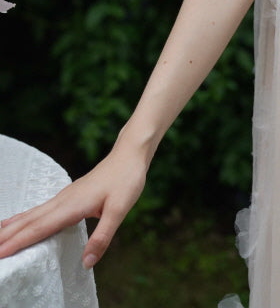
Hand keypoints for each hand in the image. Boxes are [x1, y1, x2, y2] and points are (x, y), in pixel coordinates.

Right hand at [0, 142, 146, 268]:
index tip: (0, 254)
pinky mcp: (68, 196)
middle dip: (8, 236)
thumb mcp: (120, 209)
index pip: (40, 228)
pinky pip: (40, 210)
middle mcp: (63, 200)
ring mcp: (64, 196)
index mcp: (72, 205)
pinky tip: (19, 222)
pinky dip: (24, 219)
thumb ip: (103, 236)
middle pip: (30, 221)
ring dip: (12, 227)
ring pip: (32, 214)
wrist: (129, 155)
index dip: (19, 242)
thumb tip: (87, 263)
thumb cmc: (126, 179)